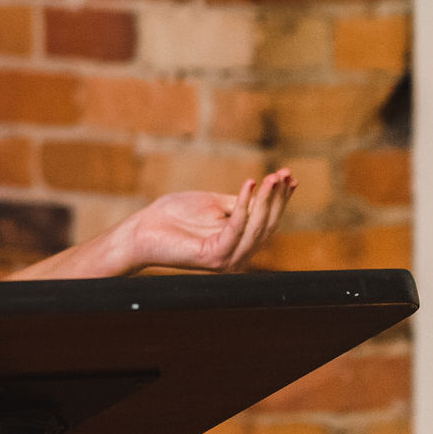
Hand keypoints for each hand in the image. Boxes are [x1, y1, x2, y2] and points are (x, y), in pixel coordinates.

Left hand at [116, 169, 294, 273]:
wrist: (143, 229)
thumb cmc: (174, 215)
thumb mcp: (213, 204)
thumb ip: (239, 202)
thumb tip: (269, 188)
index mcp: (239, 243)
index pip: (267, 221)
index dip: (280, 199)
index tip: (290, 176)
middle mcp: (239, 255)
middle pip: (267, 225)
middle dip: (277, 198)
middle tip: (284, 173)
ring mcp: (228, 260)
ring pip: (256, 228)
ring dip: (267, 200)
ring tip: (271, 177)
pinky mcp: (215, 258)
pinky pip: (236, 229)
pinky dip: (244, 206)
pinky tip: (249, 184)